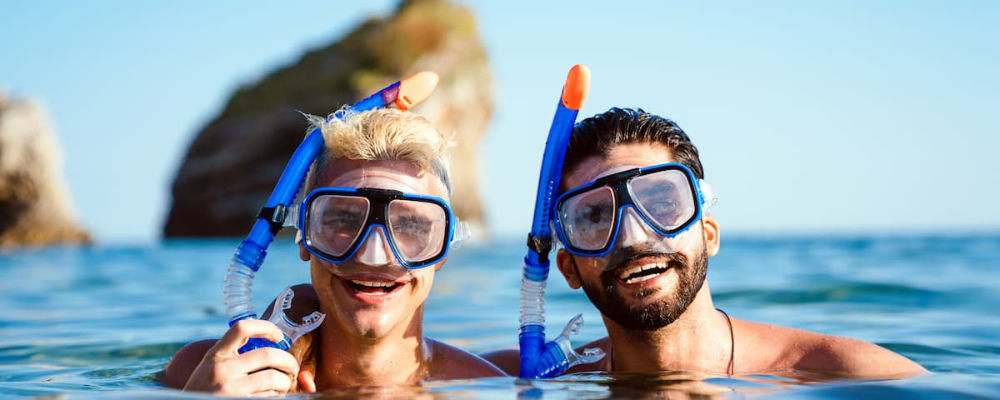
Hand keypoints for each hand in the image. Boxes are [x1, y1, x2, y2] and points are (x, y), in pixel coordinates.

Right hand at [183, 319, 299, 395]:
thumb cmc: (205, 390)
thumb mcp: (210, 366)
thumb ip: (232, 354)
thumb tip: (269, 342)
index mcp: (215, 355)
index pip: (242, 328)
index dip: (266, 327)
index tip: (278, 336)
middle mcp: (221, 370)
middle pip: (268, 355)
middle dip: (289, 361)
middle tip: (292, 367)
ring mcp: (230, 390)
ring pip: (274, 379)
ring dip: (286, 382)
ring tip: (284, 385)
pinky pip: (270, 397)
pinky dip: (278, 397)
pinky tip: (274, 396)